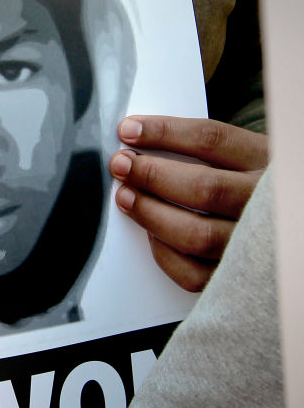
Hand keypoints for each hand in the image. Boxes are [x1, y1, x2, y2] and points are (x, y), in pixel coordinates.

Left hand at [109, 116, 268, 290]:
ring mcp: (253, 245)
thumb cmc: (254, 188)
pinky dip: (165, 253)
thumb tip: (142, 143)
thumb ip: (205, 152)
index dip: (164, 133)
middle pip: (203, 188)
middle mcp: (264, 204)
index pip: (211, 139)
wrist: (285, 231)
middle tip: (121, 165)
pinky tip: (151, 234)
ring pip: (196, 235)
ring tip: (126, 197)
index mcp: (266, 162)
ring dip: (151, 214)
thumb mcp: (246, 158)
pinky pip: (193, 273)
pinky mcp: (238, 277)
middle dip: (151, 175)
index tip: (128, 130)